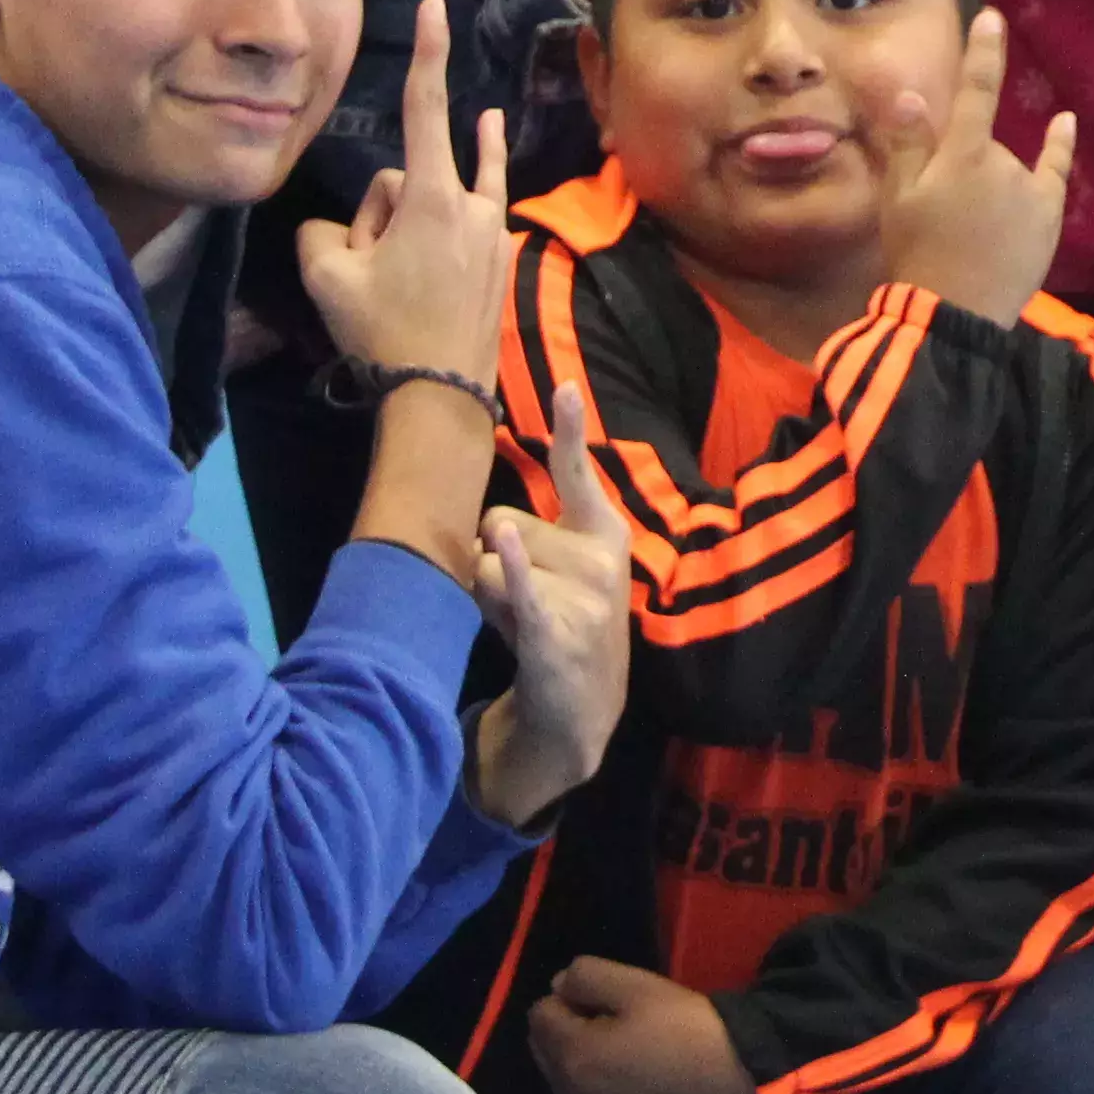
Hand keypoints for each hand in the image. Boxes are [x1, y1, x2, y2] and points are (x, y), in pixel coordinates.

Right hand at [293, 0, 510, 376]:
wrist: (441, 395)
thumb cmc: (383, 332)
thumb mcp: (327, 276)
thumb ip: (325, 231)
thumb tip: (347, 227)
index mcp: (431, 198)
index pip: (425, 107)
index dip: (429, 52)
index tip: (436, 4)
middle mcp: (473, 204)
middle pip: (411, 175)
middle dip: (381, 208)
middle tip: (370, 267)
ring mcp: (493, 231)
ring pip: (439, 198)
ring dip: (411, 216)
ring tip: (401, 262)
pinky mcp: (502, 256)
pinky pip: (467, 218)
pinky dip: (456, 209)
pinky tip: (467, 181)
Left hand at [467, 386, 628, 823]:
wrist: (583, 708)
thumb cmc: (560, 621)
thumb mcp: (558, 568)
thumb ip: (530, 530)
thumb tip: (493, 524)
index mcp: (606, 532)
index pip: (577, 472)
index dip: (571, 428)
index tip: (566, 385)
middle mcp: (601, 558)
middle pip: (500, 519)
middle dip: (495, 555)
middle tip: (523, 597)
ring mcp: (584, 596)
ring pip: (488, 558)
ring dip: (487, 591)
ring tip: (519, 623)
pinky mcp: (556, 632)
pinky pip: (522, 589)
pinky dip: (514, 572)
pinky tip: (505, 548)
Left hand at [524, 957, 760, 1093]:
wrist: (735, 1072)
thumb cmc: (684, 1024)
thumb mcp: (635, 983)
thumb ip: (584, 976)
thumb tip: (558, 987)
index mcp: (574, 1056)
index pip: (540, 1014)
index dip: (568, 997)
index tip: (605, 996)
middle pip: (543, 1050)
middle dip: (564, 1029)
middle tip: (610, 1017)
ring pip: (562, 1081)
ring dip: (578, 1059)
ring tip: (622, 1046)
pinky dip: (595, 1087)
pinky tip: (630, 1076)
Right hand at [879, 7, 1074, 325]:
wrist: (956, 314)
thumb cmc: (917, 253)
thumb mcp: (900, 198)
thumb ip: (909, 144)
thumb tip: (913, 94)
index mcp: (963, 154)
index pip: (976, 91)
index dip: (984, 52)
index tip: (992, 18)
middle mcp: (1004, 163)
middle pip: (983, 144)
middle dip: (963, 164)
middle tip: (939, 212)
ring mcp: (1032, 190)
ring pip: (1009, 166)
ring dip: (992, 181)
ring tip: (968, 229)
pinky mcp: (1049, 217)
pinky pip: (1055, 171)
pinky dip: (1059, 147)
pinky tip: (1066, 122)